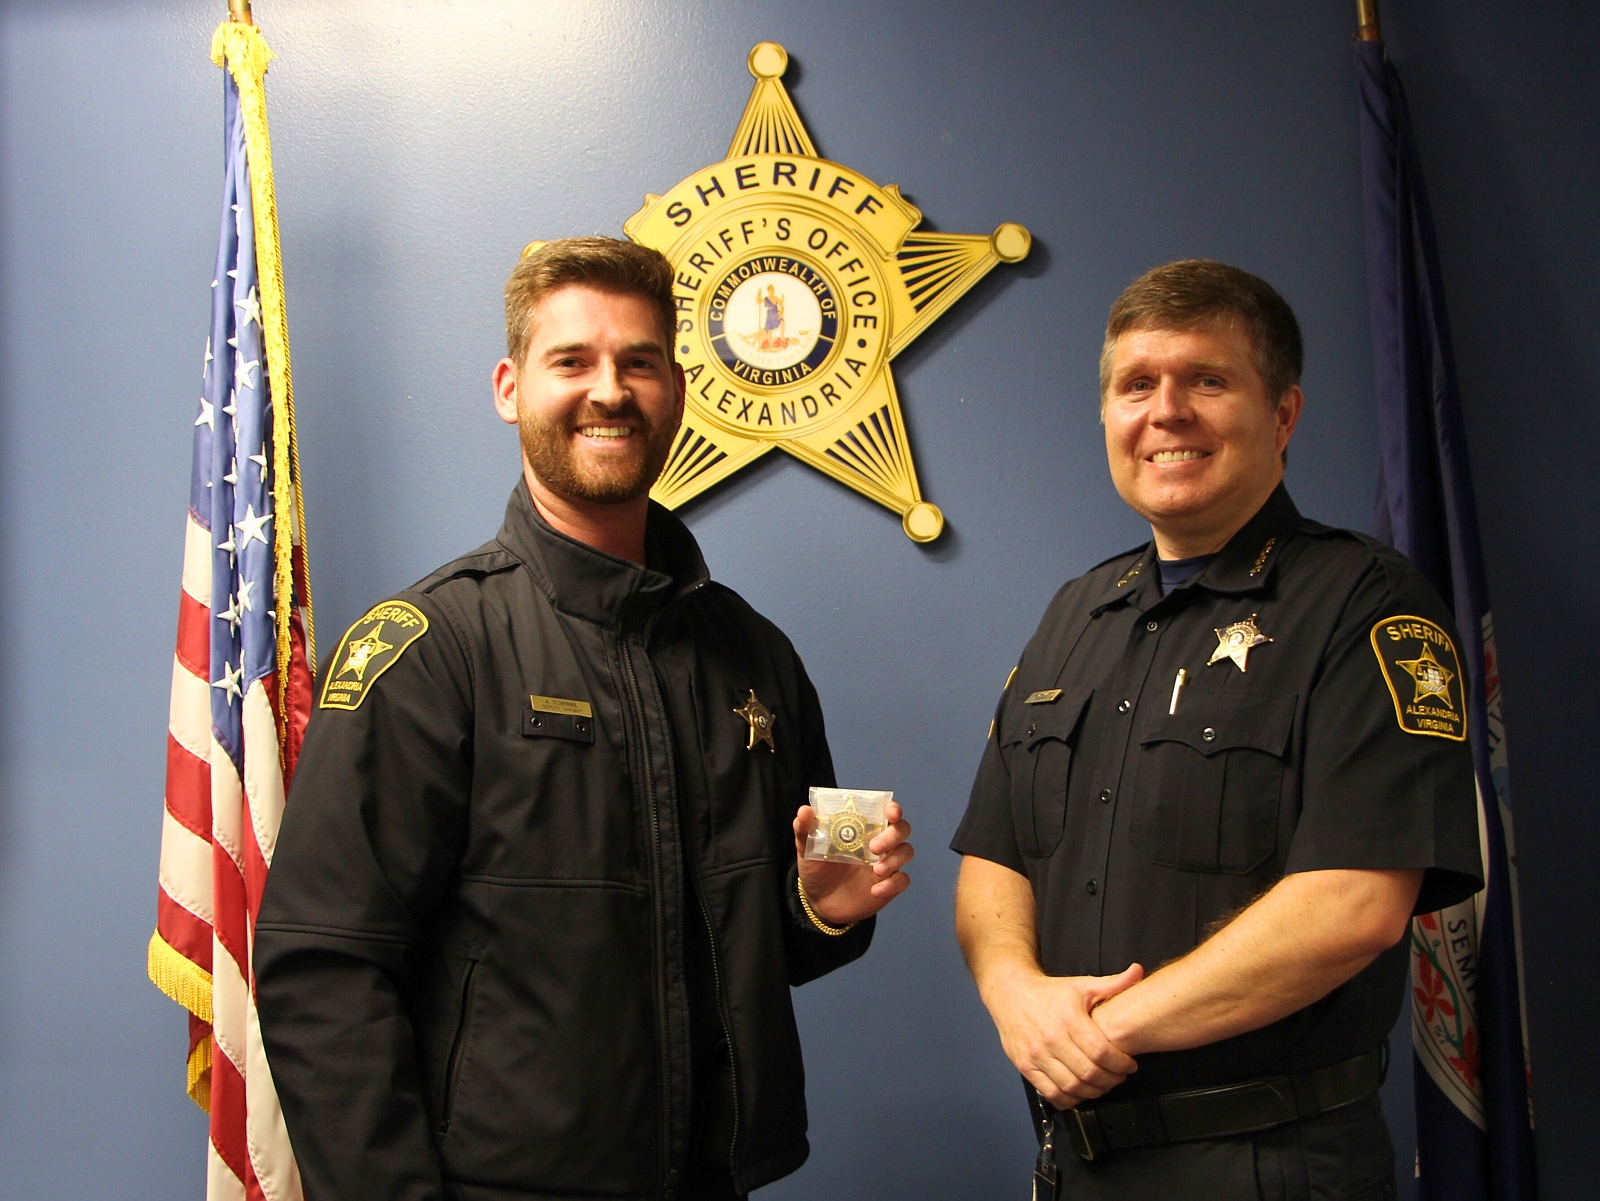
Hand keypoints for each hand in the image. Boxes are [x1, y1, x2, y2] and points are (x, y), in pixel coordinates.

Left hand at [793, 800, 912, 925]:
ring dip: (895, 859)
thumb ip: (804, 829)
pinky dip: (893, 884)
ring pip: (906, 851)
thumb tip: (804, 810)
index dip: (893, 809)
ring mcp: (886, 863)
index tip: (890, 812)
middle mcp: (879, 842)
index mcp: (863, 828)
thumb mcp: (806, 848)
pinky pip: (902, 880)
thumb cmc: (816, 868)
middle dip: (893, 835)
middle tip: (874, 847)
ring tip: (876, 870)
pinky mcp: (888, 885)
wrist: (818, 901)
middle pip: (902, 829)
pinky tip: (875, 891)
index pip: (886, 811)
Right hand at [986, 963, 1143, 1108]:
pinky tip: (1078, 1092)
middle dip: (1110, 1080)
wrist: (1010, 992)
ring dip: (1092, 1091)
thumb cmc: (1048, 992)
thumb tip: (1138, 972)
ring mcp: (1036, 1054)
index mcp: (1069, 1019)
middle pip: (1088, 1073)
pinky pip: (1051, 1093)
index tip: (1128, 1065)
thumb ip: (1113, 983)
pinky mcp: (1025, 1065)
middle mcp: (1051, 1039)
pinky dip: (1069, 1099)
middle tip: (1118, 1077)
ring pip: (1071, 1087)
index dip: (1120, 1064)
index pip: (1101, 1052)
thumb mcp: (1082, 985)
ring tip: (1101, 1084)